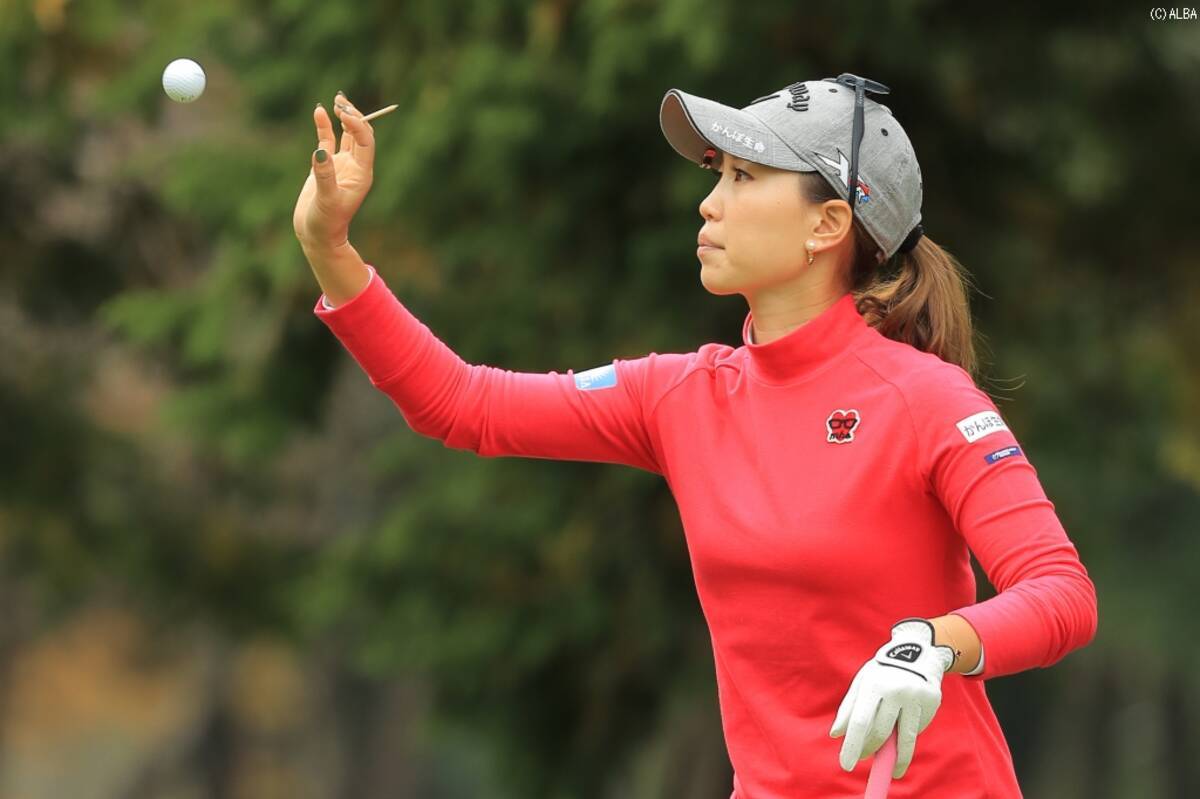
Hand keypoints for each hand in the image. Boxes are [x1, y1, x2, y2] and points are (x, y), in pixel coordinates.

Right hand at [293, 93, 375, 254]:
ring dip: (344, 117)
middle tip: (341, 101)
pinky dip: (325, 126)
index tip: (344, 114)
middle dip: (353, 116)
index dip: (358, 125)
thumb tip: (320, 150)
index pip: (366, 142)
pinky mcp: (326, 166)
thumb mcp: (325, 200)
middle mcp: (355, 167)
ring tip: (338, 99)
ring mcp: (341, 165)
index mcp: (362, 174)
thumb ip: (324, 175)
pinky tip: (319, 111)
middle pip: (360, 134)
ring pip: (347, 134)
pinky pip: (328, 140)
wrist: (316, 236)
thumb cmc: (325, 223)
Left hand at [829, 618, 954, 778]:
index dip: (852, 745)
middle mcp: (895, 690)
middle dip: (870, 750)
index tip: (846, 765)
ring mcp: (916, 697)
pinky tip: (905, 728)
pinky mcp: (932, 702)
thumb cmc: (883, 672)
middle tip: (863, 757)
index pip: (860, 721)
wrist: (917, 651)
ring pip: (904, 738)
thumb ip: (848, 709)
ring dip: (896, 758)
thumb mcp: (862, 683)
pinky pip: (918, 728)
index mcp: (873, 684)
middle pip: (880, 732)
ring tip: (892, 771)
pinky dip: (909, 734)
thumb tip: (836, 735)